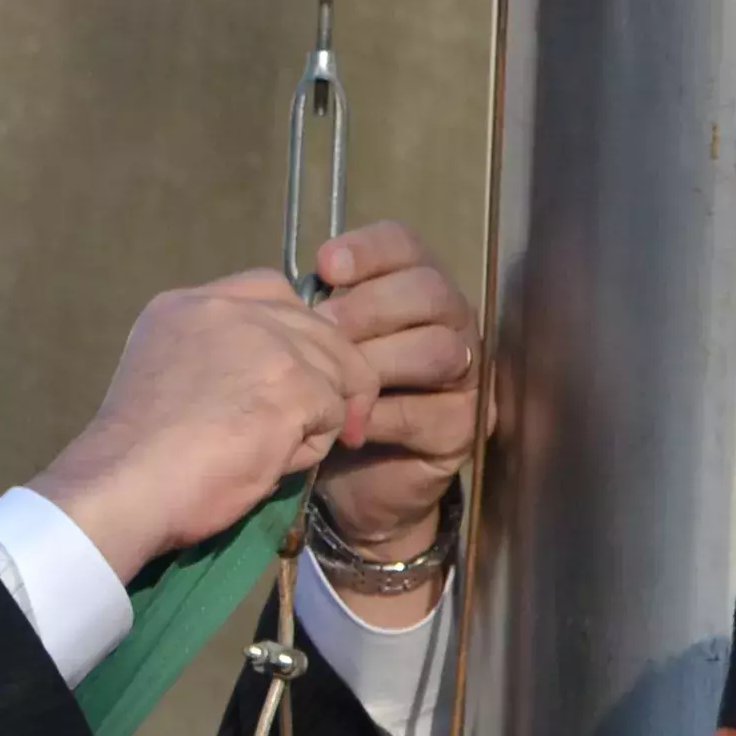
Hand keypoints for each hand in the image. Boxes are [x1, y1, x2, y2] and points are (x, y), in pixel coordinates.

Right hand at [31, 270, 373, 580]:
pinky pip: (336, 415)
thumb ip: (215, 360)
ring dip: (316, 418)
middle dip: (323, 380)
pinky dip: (311, 448)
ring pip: (334, 372)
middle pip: (318, 329)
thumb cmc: (135, 458)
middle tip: (308, 428)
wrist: (121, 492)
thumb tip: (272, 377)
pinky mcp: (293, 384)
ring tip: (272, 454)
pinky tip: (271, 464)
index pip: (271, 292)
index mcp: (185, 305)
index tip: (277, 382)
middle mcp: (227, 307)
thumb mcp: (165, 380)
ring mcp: (264, 342)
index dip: (290, 336)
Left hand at [300, 221, 481, 558]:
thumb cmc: (325, 403)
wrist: (349, 486)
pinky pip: (425, 411)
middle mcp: (447, 324)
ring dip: (378, 362)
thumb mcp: (309, 354)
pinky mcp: (460, 426)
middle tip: (322, 327)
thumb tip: (272, 291)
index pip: (406, 249)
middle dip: (370, 306)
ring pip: (438, 349)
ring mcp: (463, 375)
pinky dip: (379, 416)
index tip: (325, 265)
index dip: (370, 250)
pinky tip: (343, 425)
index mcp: (409, 293)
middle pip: (428, 291)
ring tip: (330, 381)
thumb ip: (304, 319)